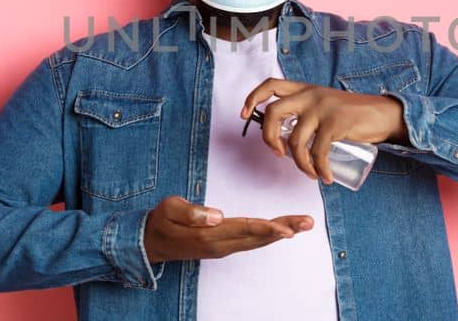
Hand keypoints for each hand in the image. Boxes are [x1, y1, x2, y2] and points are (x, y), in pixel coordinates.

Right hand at [142, 196, 313, 262]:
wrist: (150, 244)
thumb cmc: (160, 222)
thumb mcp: (169, 209)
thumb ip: (192, 212)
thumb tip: (217, 215)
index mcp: (208, 235)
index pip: (244, 229)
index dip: (267, 229)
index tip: (287, 229)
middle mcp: (220, 245)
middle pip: (257, 237)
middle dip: (284, 229)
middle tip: (307, 222)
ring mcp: (222, 248)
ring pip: (256, 241)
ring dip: (280, 233)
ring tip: (302, 225)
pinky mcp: (222, 247)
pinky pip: (250, 242)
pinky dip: (268, 237)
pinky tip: (281, 231)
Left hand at [240, 78, 407, 183]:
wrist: (385, 114)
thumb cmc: (353, 115)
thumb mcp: (325, 105)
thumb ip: (306, 113)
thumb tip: (284, 137)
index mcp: (305, 89)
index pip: (270, 85)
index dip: (252, 99)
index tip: (244, 115)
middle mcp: (310, 95)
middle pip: (272, 112)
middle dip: (268, 138)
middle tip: (279, 154)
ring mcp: (322, 108)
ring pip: (294, 140)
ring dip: (300, 164)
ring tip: (310, 173)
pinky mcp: (335, 123)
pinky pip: (317, 152)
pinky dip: (319, 169)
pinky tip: (325, 177)